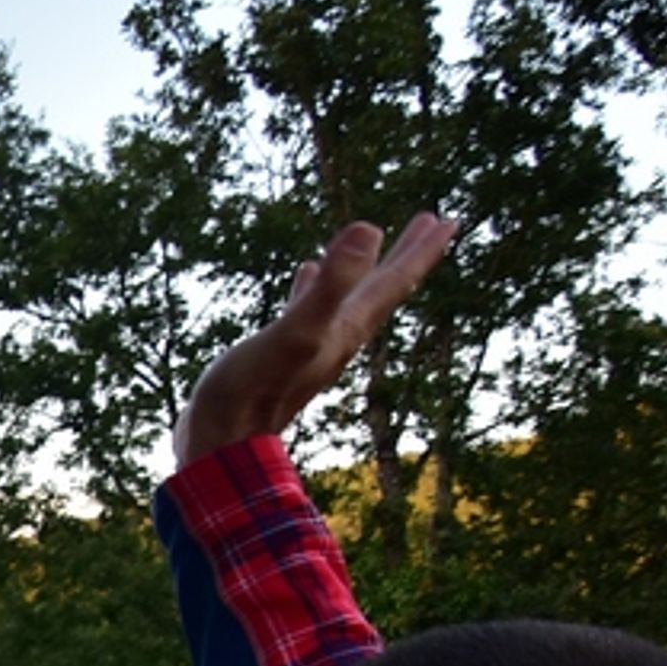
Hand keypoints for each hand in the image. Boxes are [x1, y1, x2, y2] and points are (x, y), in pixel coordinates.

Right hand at [172, 214, 456, 470]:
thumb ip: (331, 286)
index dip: (420, 251)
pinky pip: (308, 310)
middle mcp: (337, 337)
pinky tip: (306, 273)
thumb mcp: (295, 333)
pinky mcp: (281, 353)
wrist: (220, 444)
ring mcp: (311, 346)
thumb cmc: (252, 392)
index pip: (393, 283)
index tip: (446, 221)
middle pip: (381, 290)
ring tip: (373, 247)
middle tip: (433, 224)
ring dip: (365, 272)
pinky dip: (313, 288)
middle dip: (406, 257)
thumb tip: (369, 229)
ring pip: (349, 299)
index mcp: (346, 328)